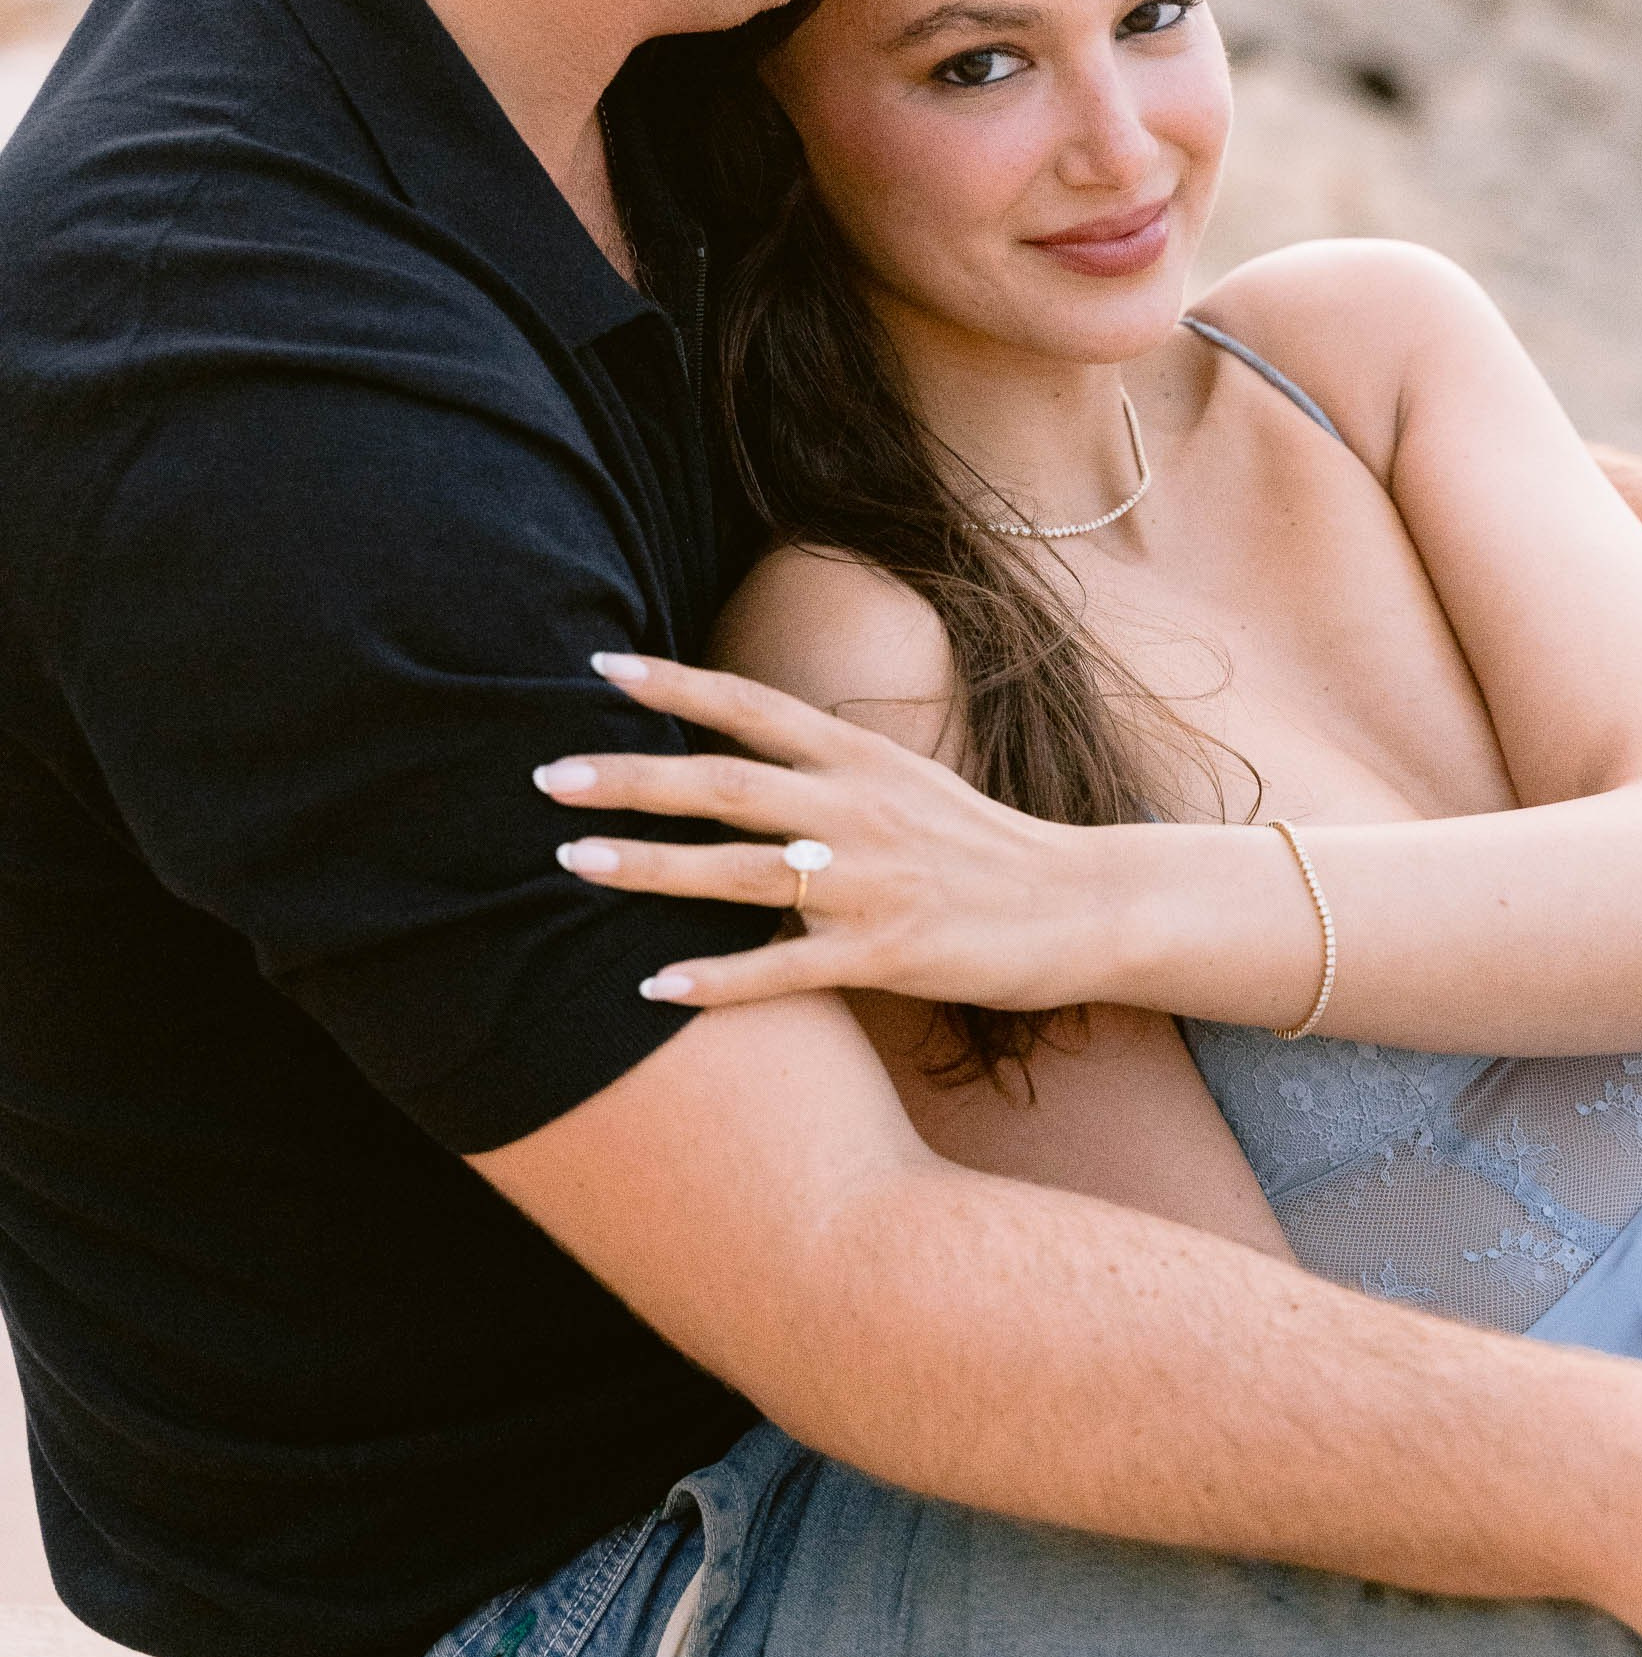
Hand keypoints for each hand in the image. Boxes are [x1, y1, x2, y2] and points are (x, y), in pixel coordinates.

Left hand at [535, 652, 1111, 1011]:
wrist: (1080, 904)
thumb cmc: (981, 848)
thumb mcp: (905, 785)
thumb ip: (825, 774)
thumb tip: (736, 763)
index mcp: (861, 760)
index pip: (751, 707)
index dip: (674, 684)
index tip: (598, 667)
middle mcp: (859, 810)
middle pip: (724, 784)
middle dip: (630, 776)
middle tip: (547, 774)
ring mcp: (870, 884)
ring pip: (739, 872)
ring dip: (649, 867)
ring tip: (570, 860)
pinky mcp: (887, 955)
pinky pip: (784, 970)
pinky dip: (716, 979)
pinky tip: (652, 988)